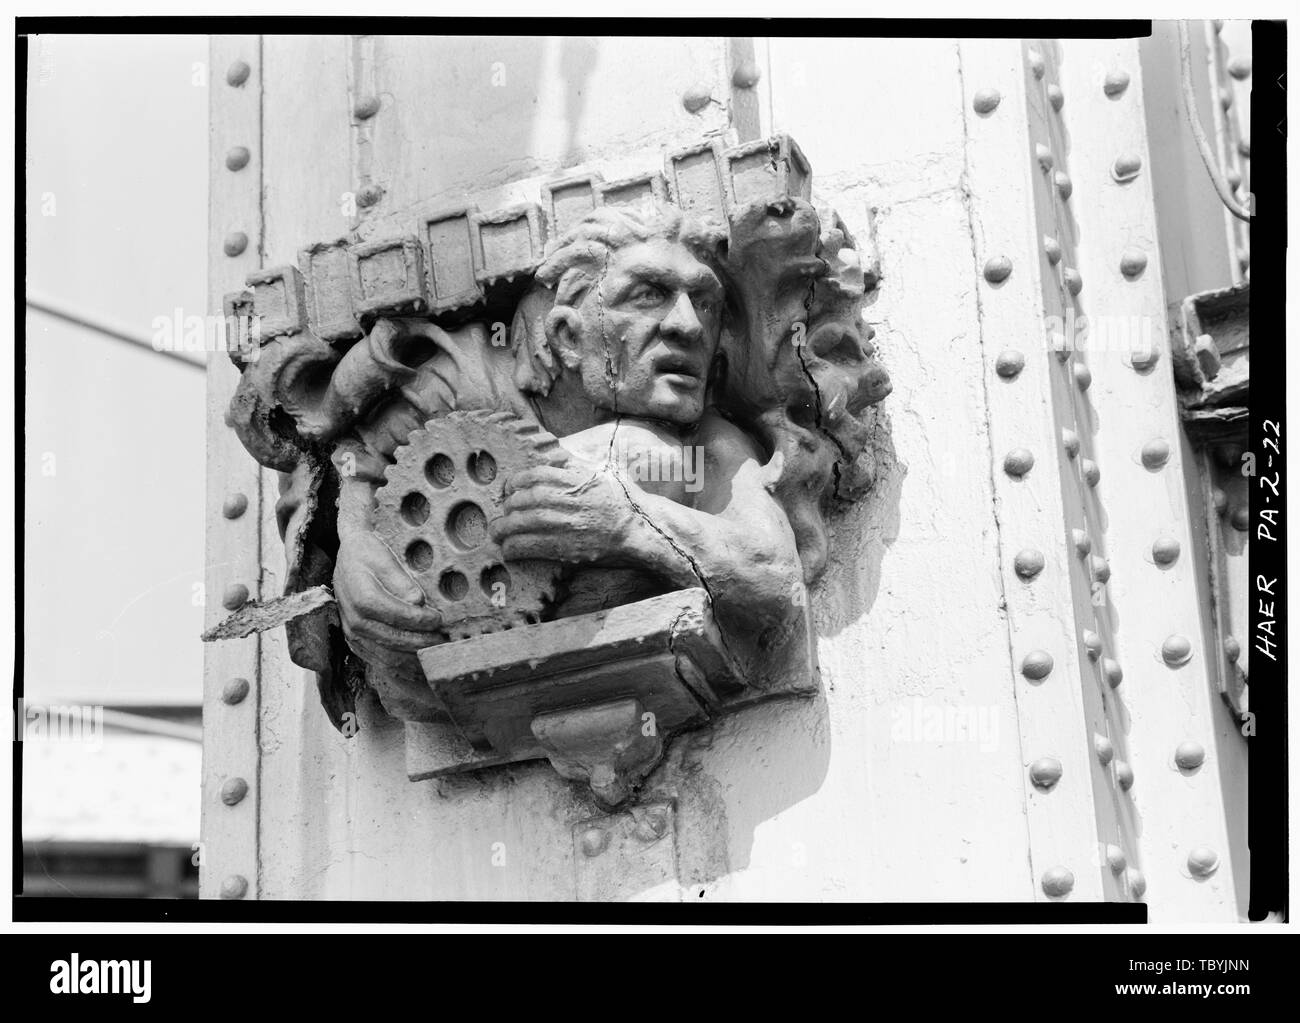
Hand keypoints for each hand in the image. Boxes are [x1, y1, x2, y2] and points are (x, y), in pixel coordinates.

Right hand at [334, 529, 442, 656]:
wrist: (346, 560)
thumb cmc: (367, 555)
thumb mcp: (384, 558)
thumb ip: (401, 581)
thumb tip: (417, 602)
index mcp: (362, 598)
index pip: (396, 615)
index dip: (421, 620)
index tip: (439, 619)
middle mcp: (355, 621)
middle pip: (394, 640)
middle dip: (423, 642)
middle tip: (446, 640)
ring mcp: (354, 635)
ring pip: (389, 658)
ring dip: (415, 658)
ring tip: (437, 652)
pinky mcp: (357, 643)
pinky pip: (381, 662)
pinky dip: (403, 666)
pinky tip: (420, 662)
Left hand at [490, 463, 638, 565]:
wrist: (641, 531)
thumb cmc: (624, 502)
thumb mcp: (603, 473)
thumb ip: (577, 466)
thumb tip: (555, 454)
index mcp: (578, 480)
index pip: (537, 474)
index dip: (517, 481)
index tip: (510, 487)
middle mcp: (571, 500)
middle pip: (527, 499)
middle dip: (509, 505)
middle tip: (502, 510)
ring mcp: (569, 525)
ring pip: (525, 522)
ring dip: (505, 527)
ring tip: (497, 531)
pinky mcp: (568, 548)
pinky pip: (532, 547)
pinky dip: (515, 548)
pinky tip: (509, 549)